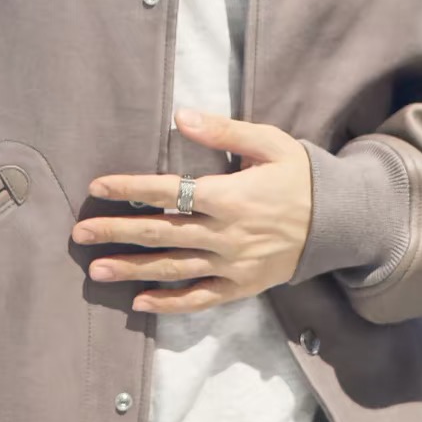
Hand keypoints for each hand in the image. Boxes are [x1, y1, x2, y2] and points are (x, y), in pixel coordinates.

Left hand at [73, 110, 312, 314]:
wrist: (341, 221)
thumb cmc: (300, 176)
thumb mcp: (269, 143)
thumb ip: (223, 132)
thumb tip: (181, 117)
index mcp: (229, 195)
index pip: (168, 191)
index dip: (129, 189)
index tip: (96, 188)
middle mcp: (226, 233)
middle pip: (161, 233)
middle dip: (117, 232)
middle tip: (80, 234)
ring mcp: (233, 264)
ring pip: (174, 269)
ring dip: (133, 270)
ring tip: (97, 272)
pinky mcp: (241, 286)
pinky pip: (201, 299)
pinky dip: (170, 303)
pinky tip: (140, 303)